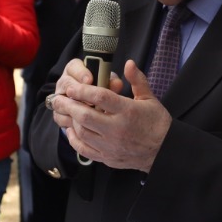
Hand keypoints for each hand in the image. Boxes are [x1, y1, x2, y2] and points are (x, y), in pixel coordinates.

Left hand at [51, 59, 170, 171]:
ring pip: (82, 132)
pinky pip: (84, 149)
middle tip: (58, 98)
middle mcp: (117, 129)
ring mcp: (111, 145)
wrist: (164, 150)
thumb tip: (128, 63)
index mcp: (128, 111)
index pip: (100, 97)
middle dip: (68, 105)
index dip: (83, 90)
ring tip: (66, 111)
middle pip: (85, 116)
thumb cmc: (157, 122)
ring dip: (71, 121)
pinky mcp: (107, 157)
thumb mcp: (149, 98)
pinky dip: (74, 139)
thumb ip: (137, 79)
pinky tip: (72, 130)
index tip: (72, 87)